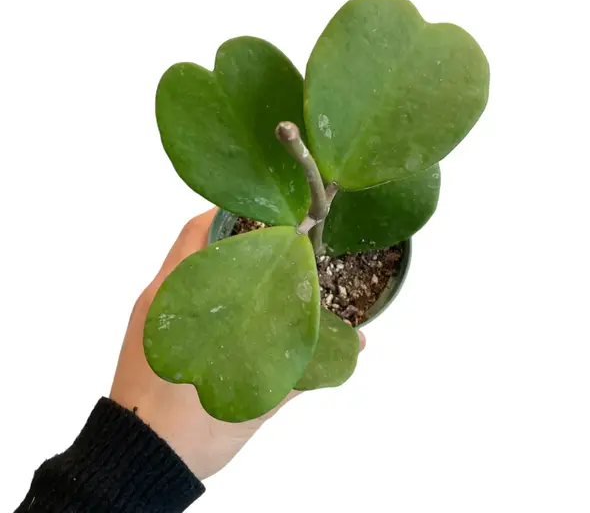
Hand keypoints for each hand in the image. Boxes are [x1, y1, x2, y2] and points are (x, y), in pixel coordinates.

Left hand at [110, 209, 364, 479]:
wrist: (141, 465)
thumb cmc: (193, 428)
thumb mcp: (256, 397)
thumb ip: (307, 367)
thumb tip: (359, 342)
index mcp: (178, 298)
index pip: (201, 229)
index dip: (236, 213)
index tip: (273, 213)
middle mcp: (161, 297)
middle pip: (198, 243)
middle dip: (238, 235)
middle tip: (279, 238)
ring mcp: (152, 314)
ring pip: (191, 268)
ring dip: (224, 260)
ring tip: (266, 266)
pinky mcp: (148, 333)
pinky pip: (183, 293)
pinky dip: (211, 286)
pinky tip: (241, 303)